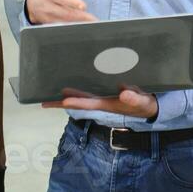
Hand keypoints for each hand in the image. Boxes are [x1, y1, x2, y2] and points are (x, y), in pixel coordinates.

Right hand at [26, 0, 96, 24]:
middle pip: (66, 13)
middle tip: (94, 20)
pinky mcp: (49, 25)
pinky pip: (61, 27)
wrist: (32, 2)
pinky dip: (71, 28)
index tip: (83, 6)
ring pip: (64, 22)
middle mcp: (49, 6)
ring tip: (90, 24)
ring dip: (78, 24)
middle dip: (81, 17)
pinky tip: (81, 29)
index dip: (73, 2)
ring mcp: (48, 17)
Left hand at [42, 86, 156, 119]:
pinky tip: (69, 85)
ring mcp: (101, 98)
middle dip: (61, 102)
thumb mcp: (142, 102)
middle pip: (78, 102)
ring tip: (50, 93)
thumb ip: (134, 98)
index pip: (90, 104)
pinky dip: (77, 89)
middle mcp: (101, 102)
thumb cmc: (144, 104)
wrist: (148, 106)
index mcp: (108, 104)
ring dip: (66, 95)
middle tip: (44, 103)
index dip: (77, 102)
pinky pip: (87, 92)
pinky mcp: (104, 94)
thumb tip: (124, 94)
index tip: (63, 101)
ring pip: (80, 97)